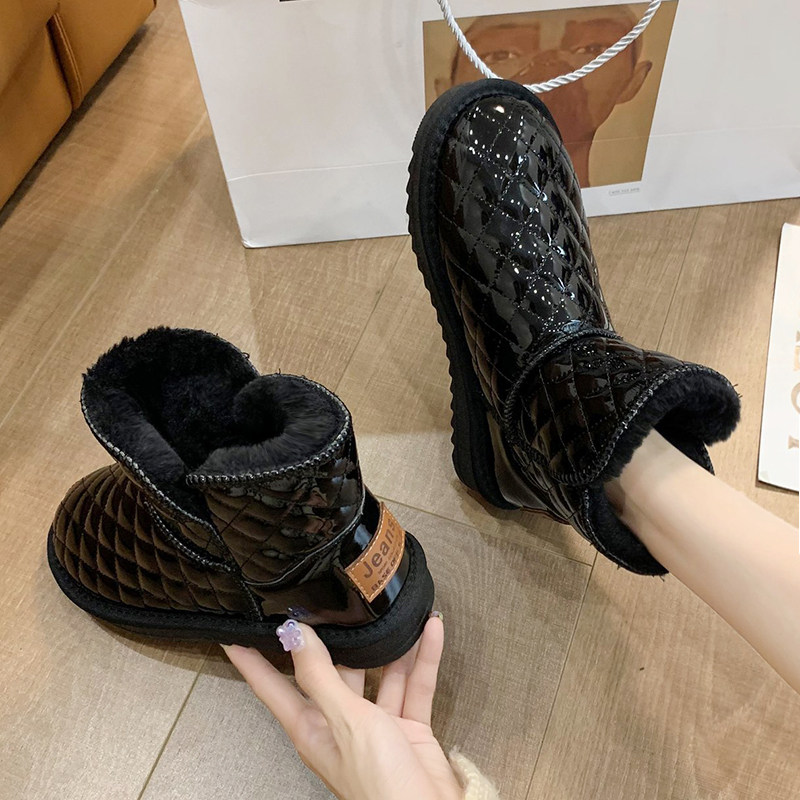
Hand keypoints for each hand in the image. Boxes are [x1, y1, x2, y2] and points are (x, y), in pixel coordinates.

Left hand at [222, 616, 461, 799]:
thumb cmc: (379, 785)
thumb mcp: (345, 721)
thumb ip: (321, 676)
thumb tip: (296, 636)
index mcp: (312, 727)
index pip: (273, 687)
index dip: (252, 662)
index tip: (235, 636)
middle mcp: (340, 724)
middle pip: (331, 672)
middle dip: (337, 640)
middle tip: (332, 602)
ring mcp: (375, 726)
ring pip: (381, 673)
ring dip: (393, 645)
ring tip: (393, 609)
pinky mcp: (407, 728)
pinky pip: (415, 685)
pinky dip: (424, 659)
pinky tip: (430, 632)